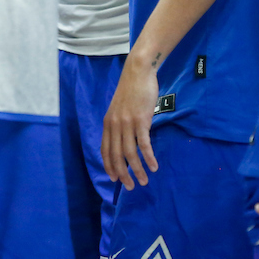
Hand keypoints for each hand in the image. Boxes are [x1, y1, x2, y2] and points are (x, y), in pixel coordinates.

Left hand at [101, 56, 160, 189]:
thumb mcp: (119, 109)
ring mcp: (127, 123)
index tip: (115, 179)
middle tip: (131, 186)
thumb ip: (120, 124)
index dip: (109, 166)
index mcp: (108, 123)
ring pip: (129, 153)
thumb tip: (126, 140)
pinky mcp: (140, 120)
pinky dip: (148, 158)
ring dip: (137, 170)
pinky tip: (154, 166)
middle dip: (123, 174)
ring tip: (145, 181)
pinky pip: (143, 144)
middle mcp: (115, 125)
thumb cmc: (131, 90)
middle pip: (116, 156)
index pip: (105, 150)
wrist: (138, 72)